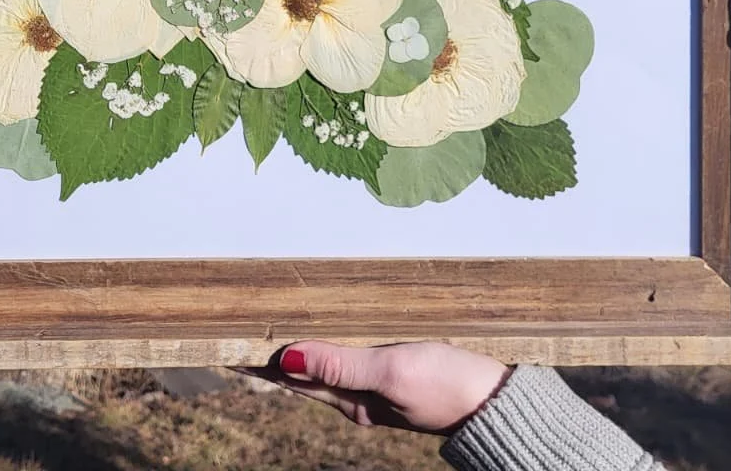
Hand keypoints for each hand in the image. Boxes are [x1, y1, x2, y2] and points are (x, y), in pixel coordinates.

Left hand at [246, 341, 509, 433]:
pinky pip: (355, 357)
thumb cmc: (447, 386)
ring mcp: (380, 388)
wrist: (499, 403)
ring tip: (275, 328)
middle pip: (306, 372)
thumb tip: (288, 359)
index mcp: (352, 399)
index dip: (263, 361)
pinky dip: (335, 344)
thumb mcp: (392, 371)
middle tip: (243, 330)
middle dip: (275, 354)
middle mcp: (360, 397)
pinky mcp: (400, 375)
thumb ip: (343, 364)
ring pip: (329, 365)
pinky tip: (334, 333)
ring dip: (303, 347)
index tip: (230, 344)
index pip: (294, 377)